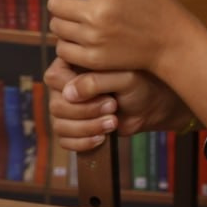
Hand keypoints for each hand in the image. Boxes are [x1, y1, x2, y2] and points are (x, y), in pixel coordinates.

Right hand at [43, 57, 188, 151]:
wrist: (151, 105)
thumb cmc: (141, 83)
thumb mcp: (124, 77)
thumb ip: (96, 81)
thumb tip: (67, 94)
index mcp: (73, 63)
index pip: (54, 77)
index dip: (74, 89)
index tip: (105, 94)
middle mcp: (65, 85)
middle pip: (56, 105)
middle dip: (86, 111)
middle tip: (113, 107)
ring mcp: (68, 107)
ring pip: (59, 125)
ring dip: (87, 128)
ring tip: (113, 122)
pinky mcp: (74, 126)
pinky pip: (64, 140)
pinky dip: (83, 143)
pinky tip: (103, 138)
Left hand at [47, 0, 189, 71]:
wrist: (173, 42)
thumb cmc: (155, 8)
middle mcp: (98, 11)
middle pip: (55, 3)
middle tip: (73, 2)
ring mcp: (94, 37)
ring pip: (56, 26)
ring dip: (64, 22)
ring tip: (80, 21)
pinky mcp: (93, 59)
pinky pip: (63, 49)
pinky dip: (69, 44)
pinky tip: (82, 39)